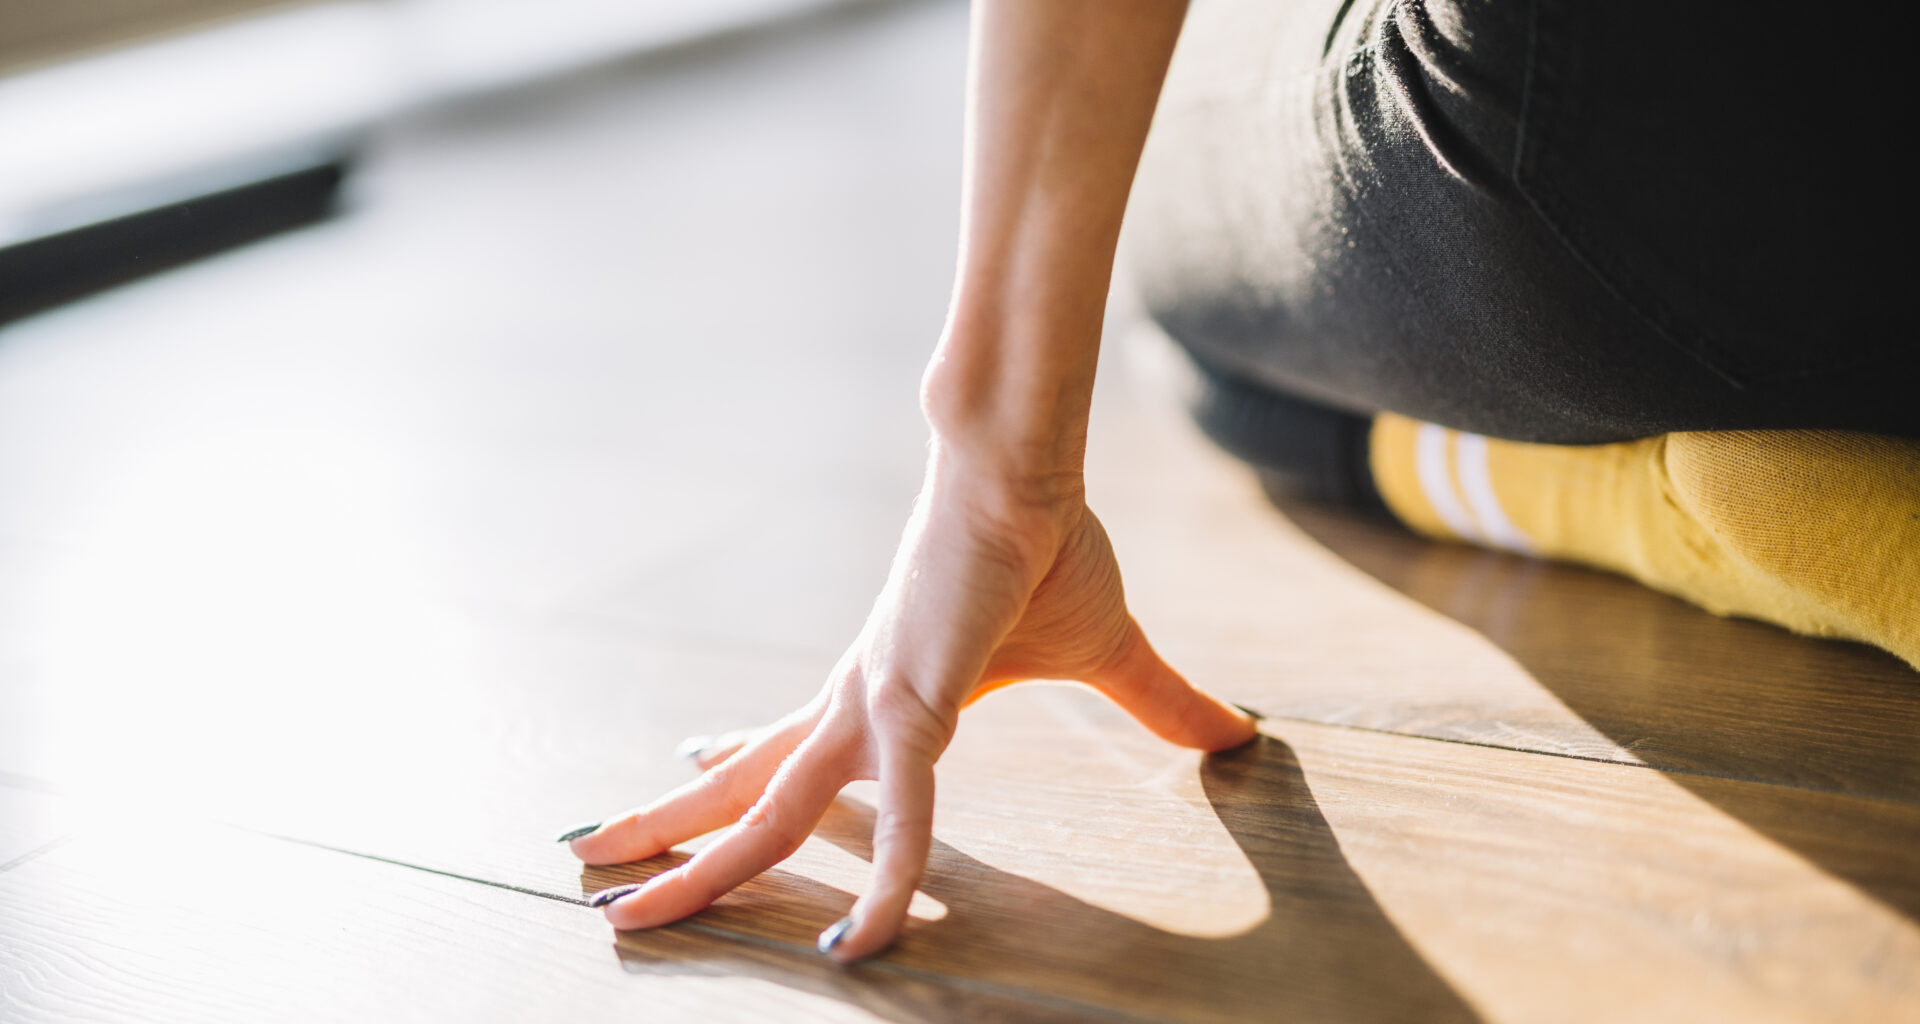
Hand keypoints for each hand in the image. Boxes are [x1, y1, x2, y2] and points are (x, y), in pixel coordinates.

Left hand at [564, 449, 1256, 960]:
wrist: (1029, 469)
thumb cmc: (1052, 544)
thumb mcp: (1104, 652)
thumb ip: (1157, 705)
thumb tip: (1238, 737)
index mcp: (878, 684)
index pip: (785, 742)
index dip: (729, 765)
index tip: (684, 770)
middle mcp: (851, 702)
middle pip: (739, 788)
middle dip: (668, 839)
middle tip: (595, 877)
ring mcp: (868, 709)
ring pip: (761, 813)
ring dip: (687, 869)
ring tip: (611, 916)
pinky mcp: (912, 709)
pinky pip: (897, 822)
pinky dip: (882, 887)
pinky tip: (857, 948)